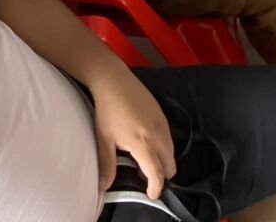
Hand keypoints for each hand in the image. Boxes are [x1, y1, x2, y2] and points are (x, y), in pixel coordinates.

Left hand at [92, 68, 175, 199]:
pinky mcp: (163, 116)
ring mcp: (163, 124)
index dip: (156, 188)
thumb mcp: (104, 139)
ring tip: (143, 159)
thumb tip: (103, 186)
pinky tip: (147, 143)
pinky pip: (170, 139)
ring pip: (172, 153)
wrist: (114, 81)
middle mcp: (158, 136)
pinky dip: (163, 148)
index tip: (151, 195)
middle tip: (143, 176)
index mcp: (143, 144)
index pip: (157, 173)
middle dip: (161, 175)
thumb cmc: (107, 110)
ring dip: (163, 161)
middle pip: (170, 166)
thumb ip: (107, 165)